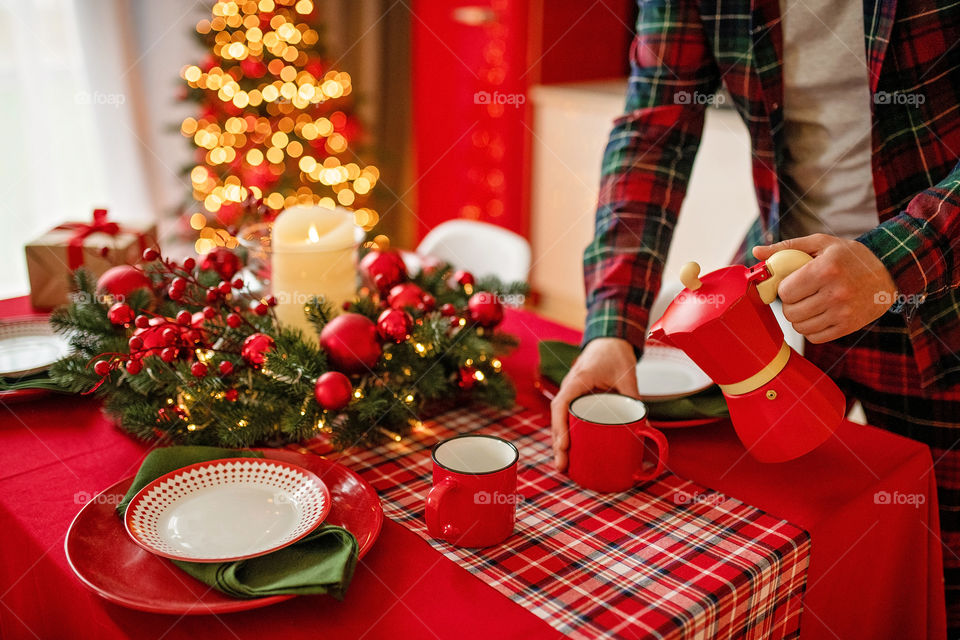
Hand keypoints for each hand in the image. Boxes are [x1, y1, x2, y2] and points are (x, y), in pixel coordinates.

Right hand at [550, 337, 638, 470]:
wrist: (609, 339)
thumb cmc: (615, 353)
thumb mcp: (627, 375)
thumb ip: (635, 399)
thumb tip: (646, 428)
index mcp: (578, 380)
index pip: (561, 405)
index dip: (560, 427)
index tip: (564, 445)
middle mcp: (570, 387)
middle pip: (557, 419)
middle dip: (557, 444)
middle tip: (562, 466)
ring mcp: (571, 393)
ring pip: (559, 420)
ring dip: (559, 442)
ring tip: (563, 466)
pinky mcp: (576, 398)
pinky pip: (566, 417)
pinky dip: (565, 434)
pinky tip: (568, 451)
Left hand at [752, 233, 896, 342]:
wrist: (889, 272)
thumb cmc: (849, 256)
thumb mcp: (821, 244)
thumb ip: (787, 248)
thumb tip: (756, 252)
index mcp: (826, 269)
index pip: (786, 291)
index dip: (784, 288)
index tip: (792, 282)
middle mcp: (836, 293)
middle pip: (791, 312)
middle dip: (790, 303)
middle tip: (800, 294)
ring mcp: (844, 313)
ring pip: (800, 327)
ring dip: (799, 317)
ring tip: (809, 304)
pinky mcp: (848, 327)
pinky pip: (814, 337)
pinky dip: (811, 328)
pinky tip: (819, 315)